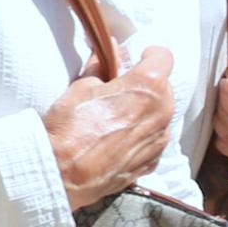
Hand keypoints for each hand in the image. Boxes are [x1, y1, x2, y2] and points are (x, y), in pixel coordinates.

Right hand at [40, 45, 175, 207]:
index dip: (148, 54)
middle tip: (118, 89)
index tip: (136, 58)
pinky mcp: (152, 161)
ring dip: (144, 110)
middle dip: (145, 84)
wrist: (63, 174)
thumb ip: (102, 66)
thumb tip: (111, 52)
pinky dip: (140, 134)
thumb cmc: (70, 129)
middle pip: (163, 87)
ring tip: (115, 117)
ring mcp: (159, 140)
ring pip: (160, 114)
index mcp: (148, 87)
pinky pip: (153, 139)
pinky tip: (116, 138)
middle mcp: (161, 113)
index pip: (163, 57)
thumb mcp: (81, 86)